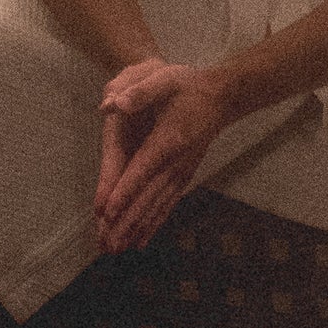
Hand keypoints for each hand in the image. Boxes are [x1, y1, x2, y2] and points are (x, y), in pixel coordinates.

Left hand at [92, 57, 226, 252]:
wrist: (221, 97)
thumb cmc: (188, 85)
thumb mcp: (164, 78)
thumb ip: (140, 91)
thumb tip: (112, 105)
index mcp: (168, 140)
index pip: (142, 169)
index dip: (124, 191)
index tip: (107, 212)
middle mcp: (176, 163)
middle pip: (147, 197)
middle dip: (125, 222)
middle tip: (105, 244)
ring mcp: (181, 173)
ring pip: (156, 207)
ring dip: (136, 229)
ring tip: (116, 249)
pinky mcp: (183, 177)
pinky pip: (166, 205)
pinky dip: (153, 224)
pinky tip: (141, 241)